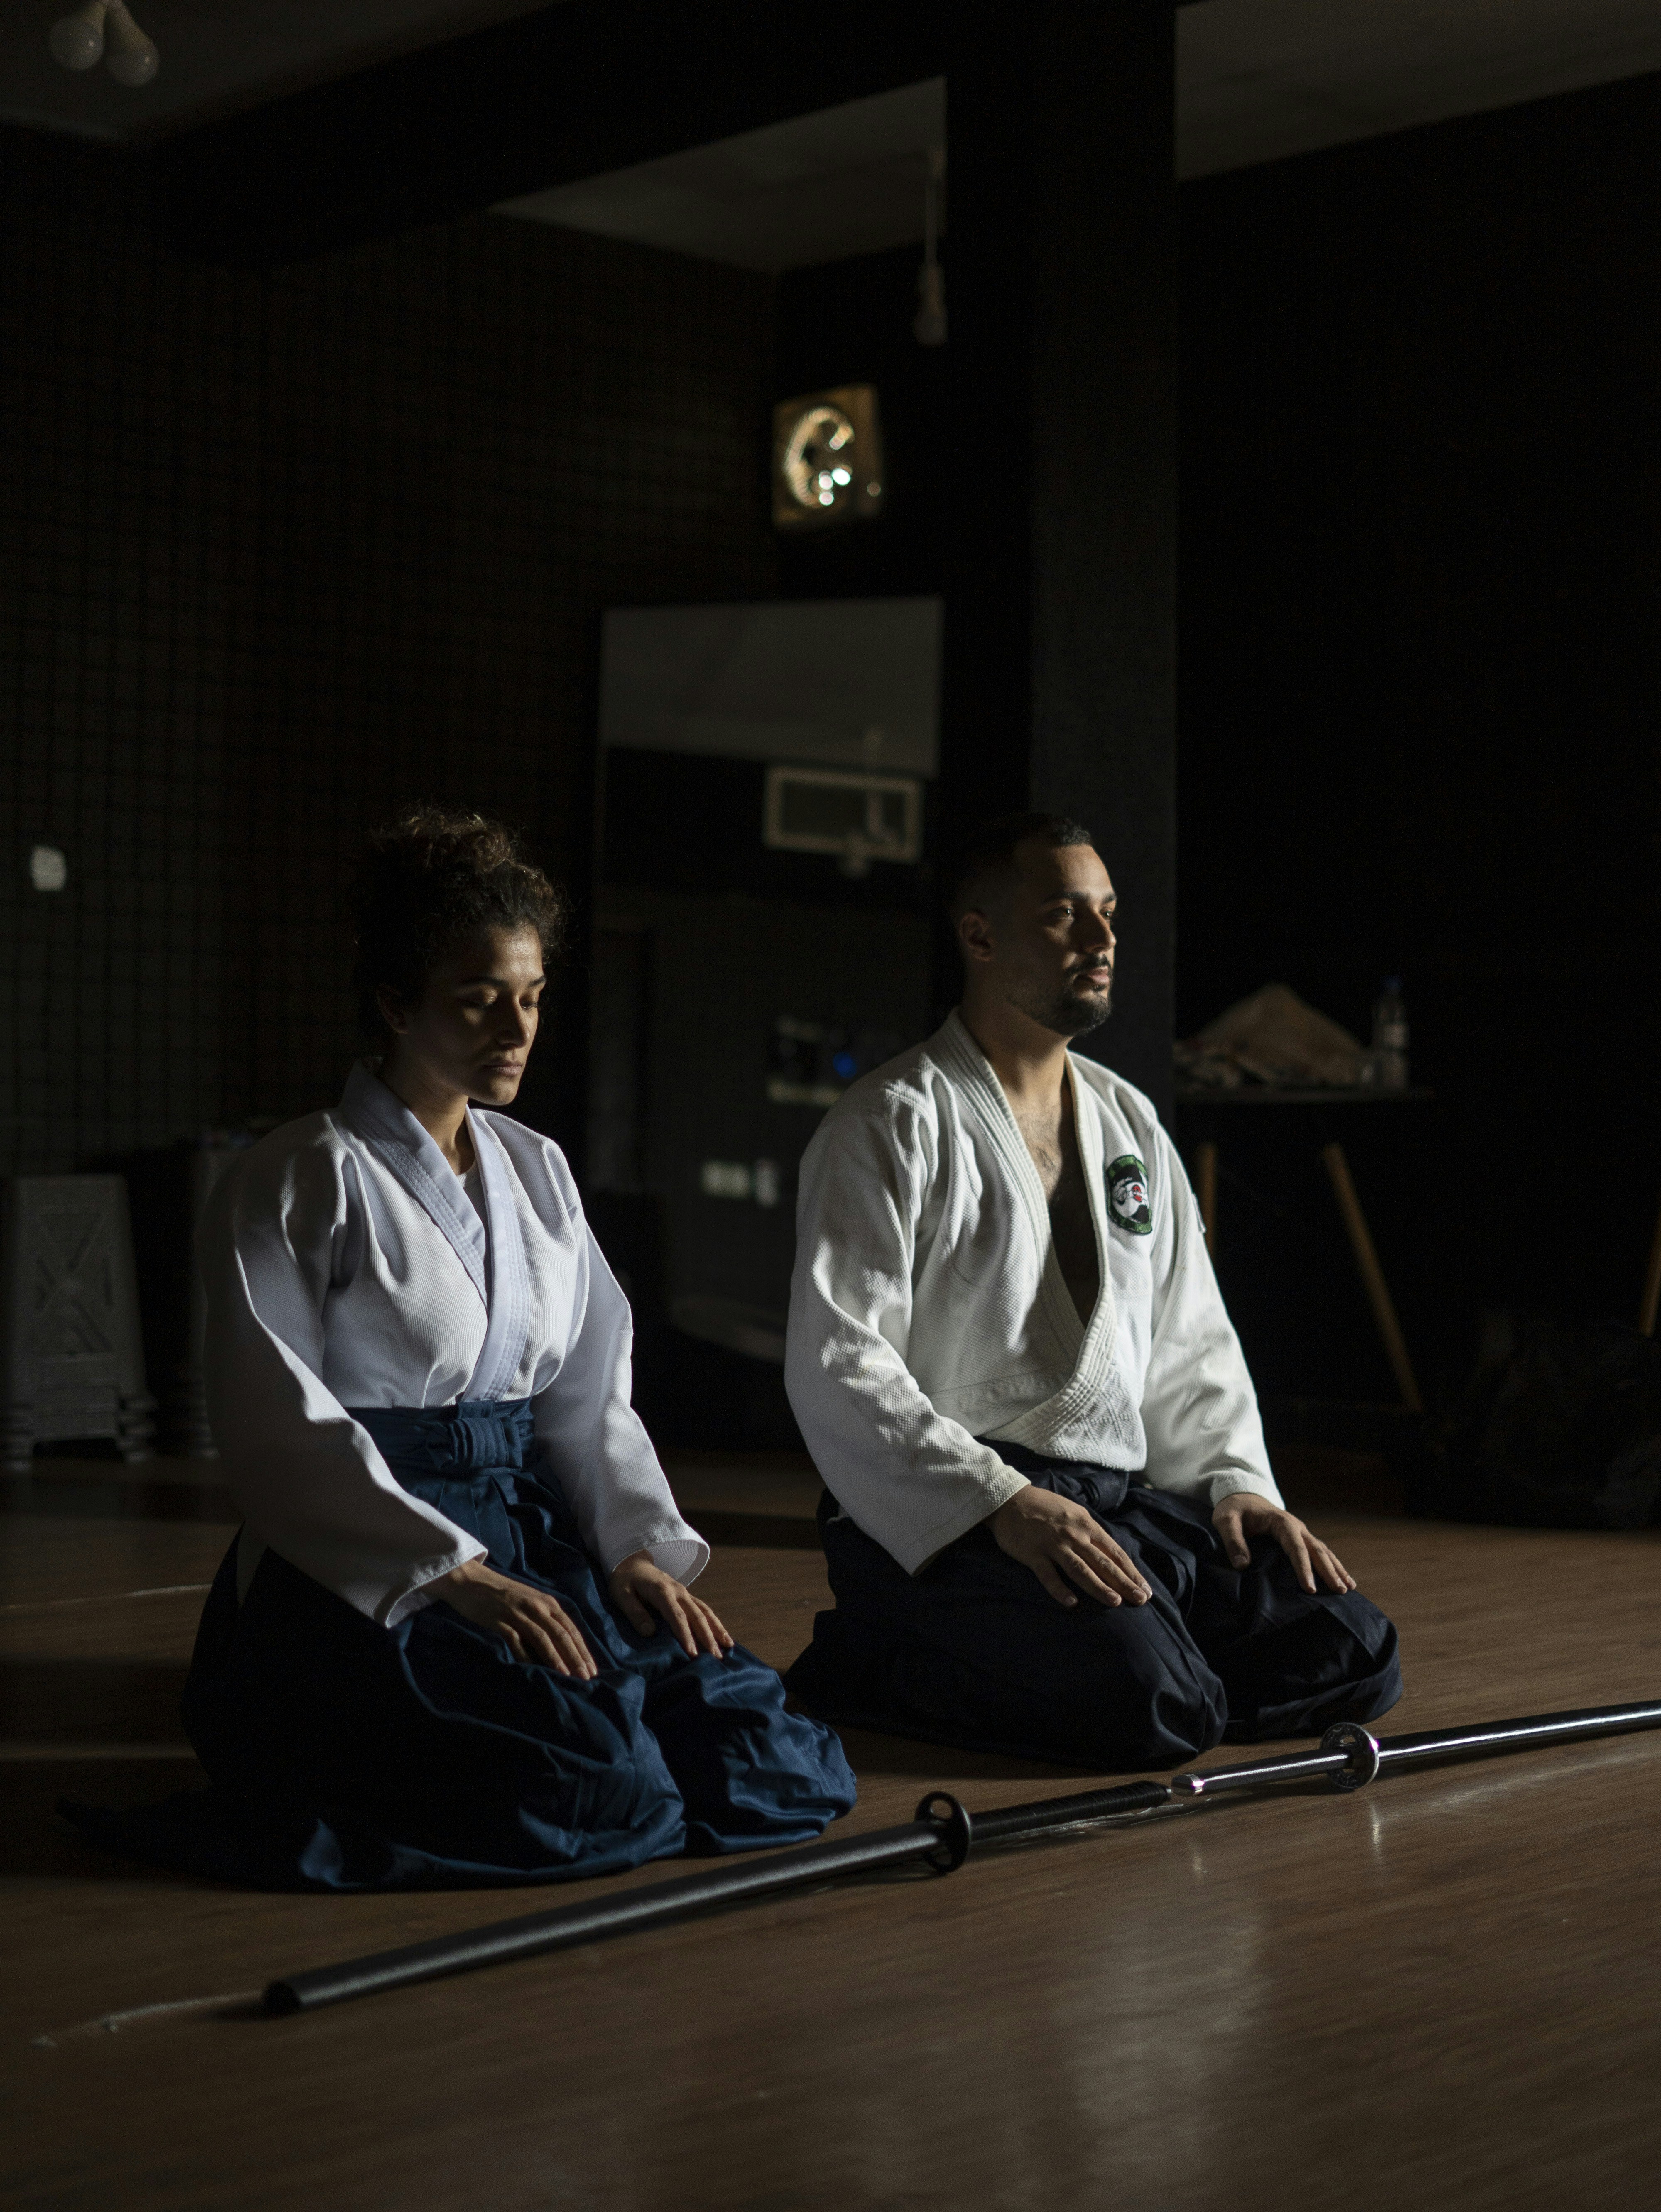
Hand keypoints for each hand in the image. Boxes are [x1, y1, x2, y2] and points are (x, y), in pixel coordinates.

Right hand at [435, 1557, 596, 1678]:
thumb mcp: (531, 1602)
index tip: (592, 1669)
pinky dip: (526, 1656)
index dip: (582, 1650)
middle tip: (586, 1677)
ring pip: (543, 1637)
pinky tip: (534, 1669)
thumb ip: (546, 1618)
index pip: (571, 1629)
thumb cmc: (503, 1593)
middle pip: (562, 1634)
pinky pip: (517, 1640)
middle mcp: (537, 1606)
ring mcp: (519, 1612)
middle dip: (576, 1657)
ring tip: (567, 1676)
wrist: (471, 1579)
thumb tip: (563, 1644)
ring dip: (557, 1658)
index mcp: (547, 1603)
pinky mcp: (500, 1620)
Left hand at [608, 1552, 733, 1657]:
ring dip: (717, 1630)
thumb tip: (649, 1633)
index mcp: (662, 1591)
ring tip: (727, 1648)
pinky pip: (704, 1609)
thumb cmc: (624, 1581)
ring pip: (705, 1612)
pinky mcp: (686, 1596)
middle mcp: (678, 1591)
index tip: (692, 1653)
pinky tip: (723, 1636)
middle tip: (715, 1658)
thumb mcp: (621, 1595)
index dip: (685, 1635)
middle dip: (707, 1637)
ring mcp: (684, 1593)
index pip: (677, 1616)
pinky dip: (715, 1623)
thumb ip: (635, 1613)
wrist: (632, 1562)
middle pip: (697, 1615)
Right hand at [988, 1485, 1151, 1608]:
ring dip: (1098, 1586)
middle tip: (1140, 1600)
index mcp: (1086, 1525)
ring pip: (1080, 1569)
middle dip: (1124, 1582)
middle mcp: (1073, 1535)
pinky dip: (1059, 1590)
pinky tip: (1071, 1603)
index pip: (1114, 1552)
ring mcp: (1053, 1545)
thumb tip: (1111, 1553)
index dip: (1131, 1572)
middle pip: (1103, 1562)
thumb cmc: (1045, 1507)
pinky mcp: (1033, 1554)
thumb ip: (1091, 1532)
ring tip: (1115, 1602)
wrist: (1009, 1499)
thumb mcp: (1074, 1512)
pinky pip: (1048, 1575)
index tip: (1145, 1589)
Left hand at [1212, 1492, 1356, 1595]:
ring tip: (1349, 1588)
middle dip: (1329, 1571)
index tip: (1309, 1588)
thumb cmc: (1234, 1509)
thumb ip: (1233, 1541)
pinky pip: (1320, 1551)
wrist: (1241, 1495)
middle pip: (1316, 1550)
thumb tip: (1242, 1565)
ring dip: (1336, 1568)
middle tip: (1339, 1591)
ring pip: (1323, 1551)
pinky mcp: (1300, 1537)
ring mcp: (1300, 1531)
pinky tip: (1342, 1578)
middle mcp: (1296, 1526)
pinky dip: (1332, 1564)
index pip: (1296, 1547)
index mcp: (1281, 1522)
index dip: (1303, 1568)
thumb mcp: (1226, 1521)